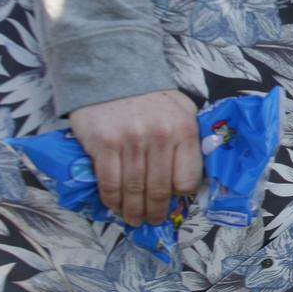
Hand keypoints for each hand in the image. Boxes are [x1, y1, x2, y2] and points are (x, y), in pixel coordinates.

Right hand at [70, 90, 201, 225]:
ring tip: (133, 219)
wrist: (113, 70)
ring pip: (133, 189)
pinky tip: (114, 206)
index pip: (187, 178)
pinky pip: (109, 182)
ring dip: (133, 211)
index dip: (180, 195)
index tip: (173, 200)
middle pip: (159, 189)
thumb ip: (188, 141)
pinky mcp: (104, 144)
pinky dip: (112, 200)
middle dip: (155, 211)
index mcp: (185, 130)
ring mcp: (131, 141)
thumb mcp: (182, 111)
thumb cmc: (152, 96)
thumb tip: (188, 178)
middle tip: (151, 221)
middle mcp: (160, 137)